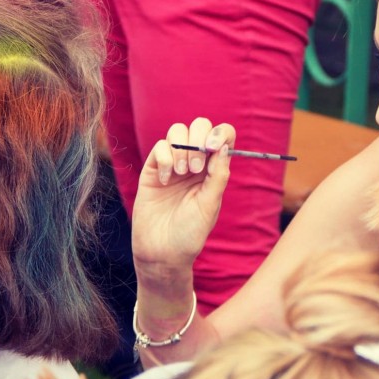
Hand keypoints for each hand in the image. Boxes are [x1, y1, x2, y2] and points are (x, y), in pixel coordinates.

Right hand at [131, 118, 233, 271]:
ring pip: (177, 132)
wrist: (162, 252)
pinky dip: (164, 159)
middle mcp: (195, 163)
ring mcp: (174, 165)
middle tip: (196, 168)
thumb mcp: (209, 204)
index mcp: (214, 170)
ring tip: (182, 174)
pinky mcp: (153, 170)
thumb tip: (224, 147)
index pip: (223, 137)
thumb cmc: (190, 232)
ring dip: (182, 149)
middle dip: (199, 139)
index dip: (221, 133)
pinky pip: (159, 148)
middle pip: (199, 127)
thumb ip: (217, 175)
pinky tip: (165, 181)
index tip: (213, 147)